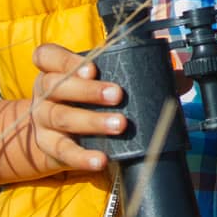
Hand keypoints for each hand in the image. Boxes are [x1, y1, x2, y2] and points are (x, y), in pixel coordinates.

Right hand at [29, 43, 127, 172]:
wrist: (57, 133)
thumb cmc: (83, 97)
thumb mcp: (96, 79)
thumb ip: (129, 70)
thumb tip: (174, 71)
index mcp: (51, 70)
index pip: (46, 56)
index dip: (66, 60)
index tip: (92, 68)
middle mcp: (43, 93)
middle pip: (56, 86)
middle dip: (88, 90)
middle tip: (117, 94)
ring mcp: (42, 119)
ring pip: (61, 117)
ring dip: (92, 121)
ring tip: (120, 124)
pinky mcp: (48, 145)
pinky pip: (63, 151)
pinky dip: (82, 157)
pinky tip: (101, 159)